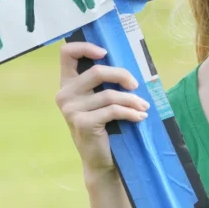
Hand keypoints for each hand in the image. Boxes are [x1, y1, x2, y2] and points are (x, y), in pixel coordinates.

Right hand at [55, 41, 150, 175]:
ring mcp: (71, 109)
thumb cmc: (104, 126)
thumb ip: (105, 82)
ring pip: (109, 94)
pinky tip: (140, 116)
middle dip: (122, 75)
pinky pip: (113, 110)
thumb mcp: (101, 100)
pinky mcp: (83, 123)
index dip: (85, 47)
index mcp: (67, 83)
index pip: (66, 53)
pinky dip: (130, 112)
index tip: (105, 52)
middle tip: (136, 85)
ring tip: (143, 106)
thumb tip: (130, 63)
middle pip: (97, 71)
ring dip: (132, 100)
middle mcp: (65, 94)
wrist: (100, 160)